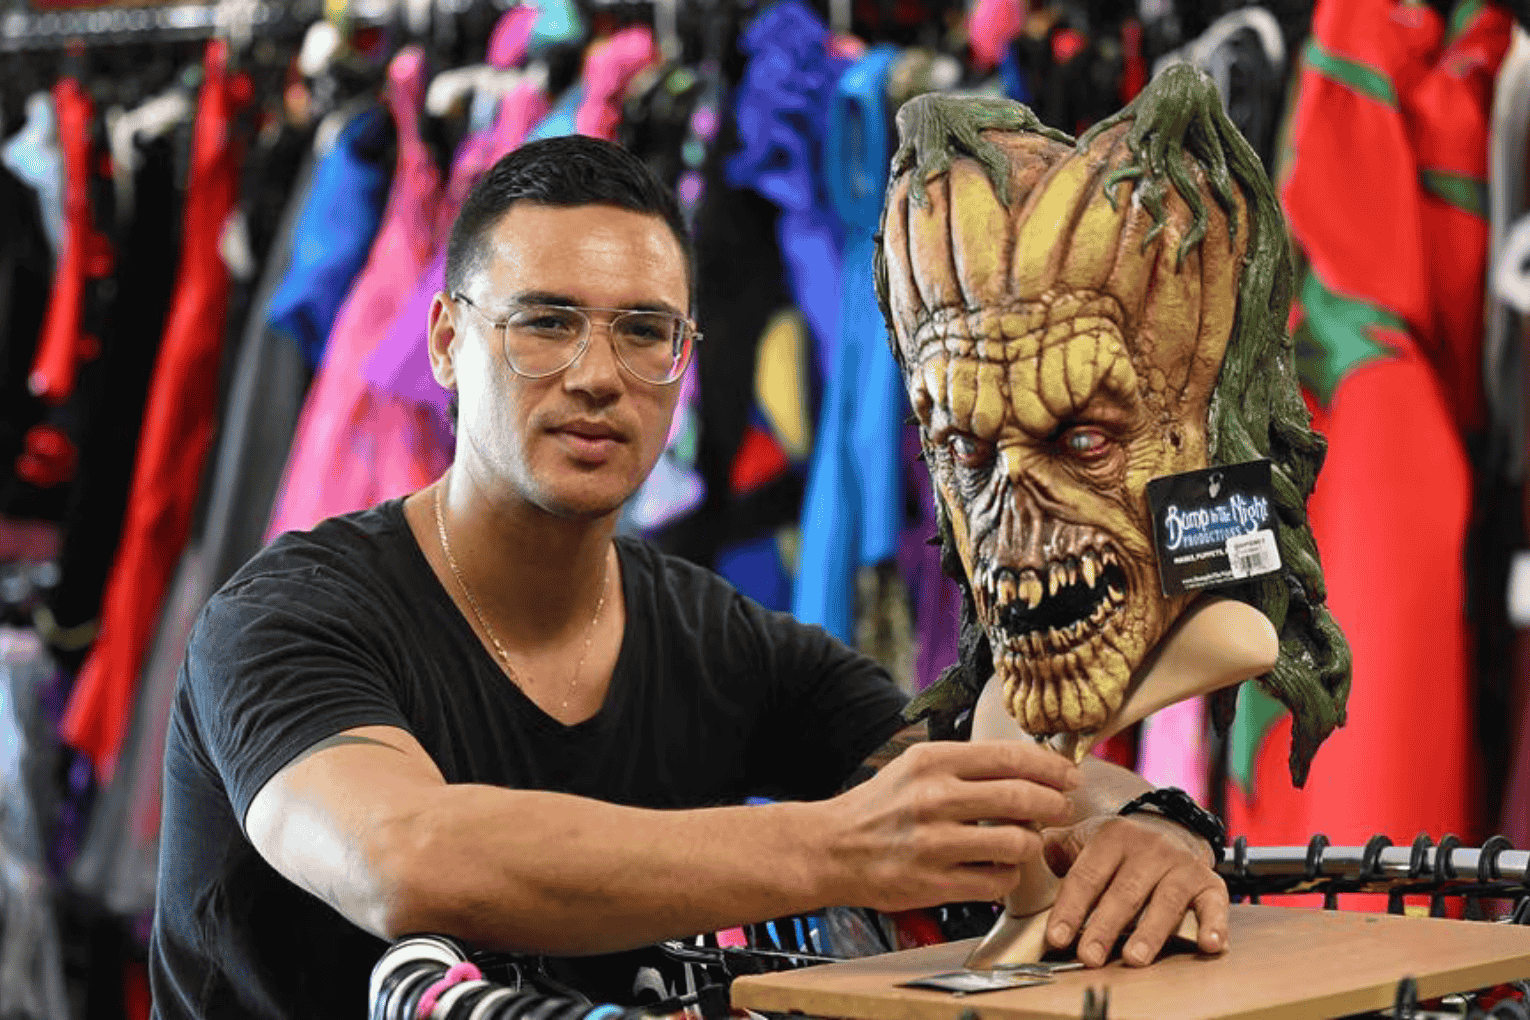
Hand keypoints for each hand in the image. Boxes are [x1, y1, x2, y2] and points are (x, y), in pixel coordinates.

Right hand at [818, 740, 1078, 912]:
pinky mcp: (934, 883)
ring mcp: (934, 843)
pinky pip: (996, 882)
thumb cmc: (880, 807)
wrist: (831, 848)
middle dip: (1054, 804)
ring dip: (1032, 843)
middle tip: (1062, 807)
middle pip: (1022, 797)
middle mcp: (934, 798)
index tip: (1069, 775)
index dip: (1051, 766)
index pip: (1011, 757)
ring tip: (1024, 840)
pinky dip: (1007, 876)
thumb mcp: (916, 767)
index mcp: (933, 761)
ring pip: (1016, 843)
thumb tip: (1030, 763)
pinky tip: (998, 868)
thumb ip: (967, 764)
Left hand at [1040, 812, 1228, 967]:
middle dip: (1104, 927)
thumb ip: (1050, 851)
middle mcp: (1148, 847)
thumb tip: (1014, 860)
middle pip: (1124, 892)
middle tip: (1089, 956)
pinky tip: (1210, 944)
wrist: (1167, 831)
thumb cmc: (1114, 848)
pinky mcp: (1209, 882)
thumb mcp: (1081, 840)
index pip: (1086, 875)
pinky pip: (1214, 903)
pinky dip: (1215, 924)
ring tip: (1135, 958)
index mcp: (1110, 836)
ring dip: (1150, 931)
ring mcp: (1180, 864)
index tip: (1057, 937)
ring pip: (1166, 900)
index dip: (1070, 908)